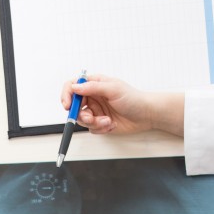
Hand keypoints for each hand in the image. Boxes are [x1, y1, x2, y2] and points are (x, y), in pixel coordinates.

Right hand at [60, 75, 180, 135]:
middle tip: (90, 118)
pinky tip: (111, 124)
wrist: (147, 115)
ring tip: (107, 121)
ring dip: (94, 123)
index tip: (67, 105)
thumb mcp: (113, 89)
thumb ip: (92, 87)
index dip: (67, 95)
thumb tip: (74, 87)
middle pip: (74, 106)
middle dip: (81, 114)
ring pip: (82, 120)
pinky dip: (100, 128)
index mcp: (94, 84)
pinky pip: (91, 128)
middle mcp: (93, 97)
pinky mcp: (100, 122)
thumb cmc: (134, 99)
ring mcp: (96, 110)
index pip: (72, 86)